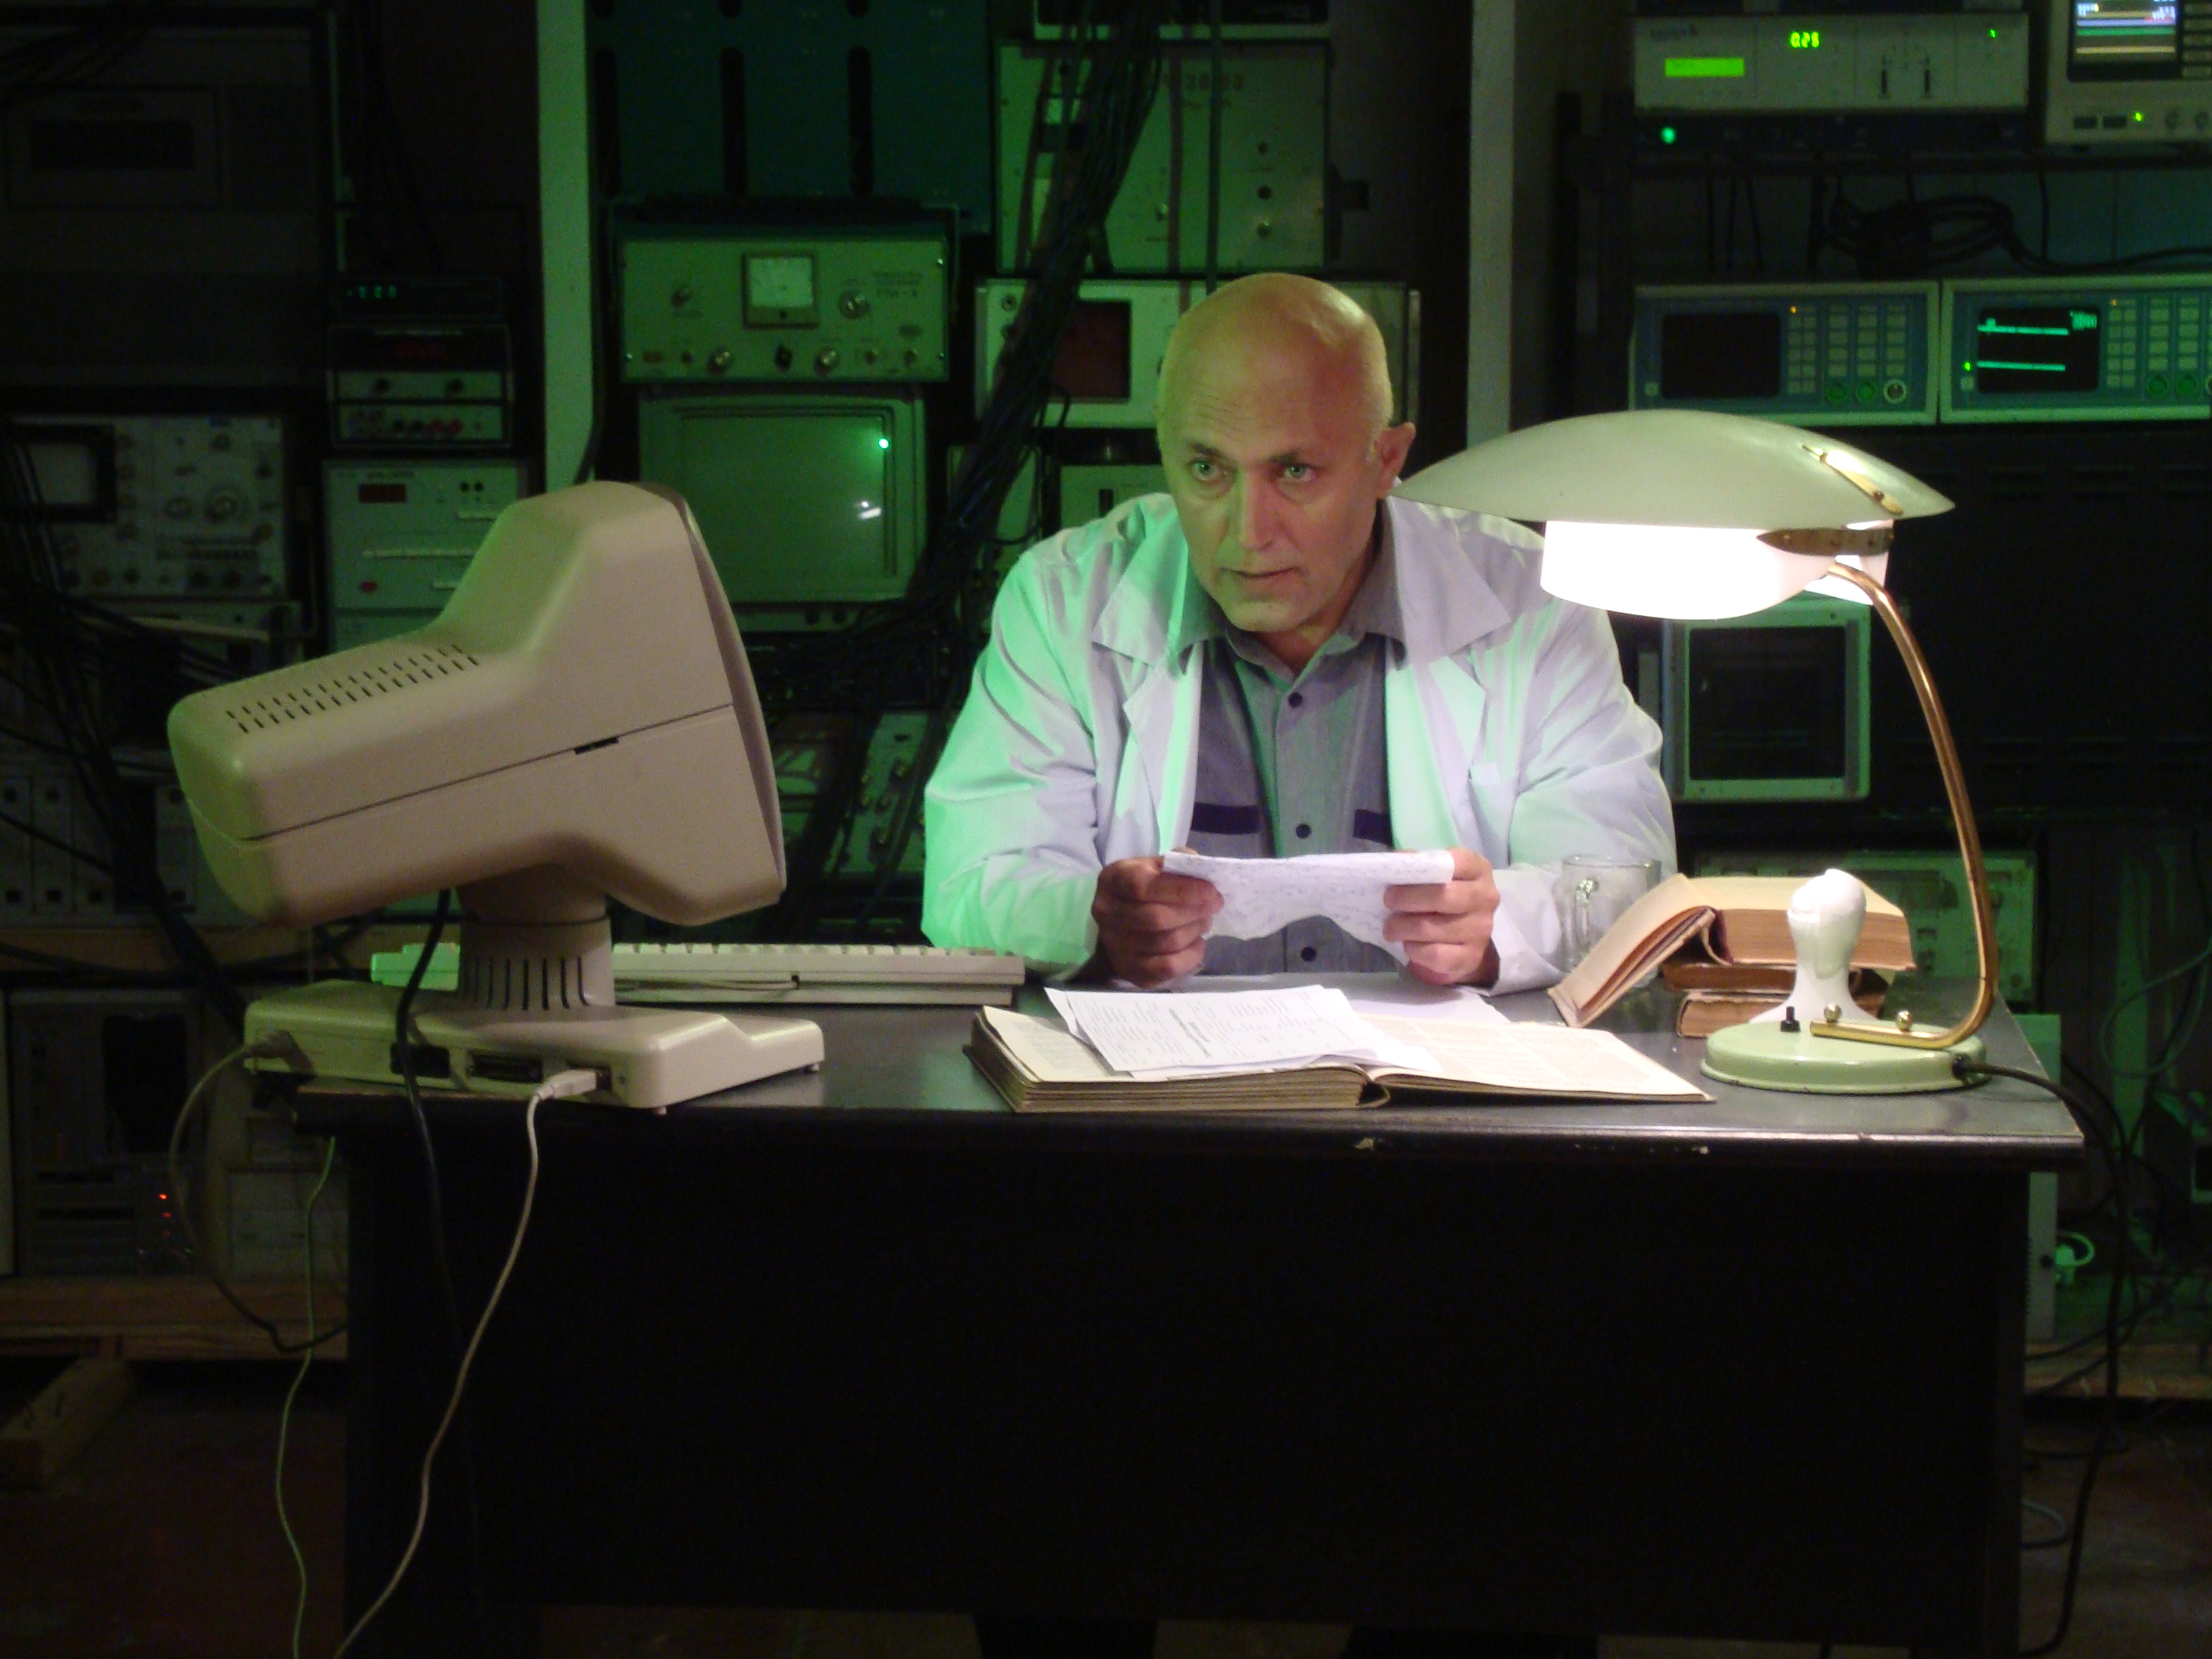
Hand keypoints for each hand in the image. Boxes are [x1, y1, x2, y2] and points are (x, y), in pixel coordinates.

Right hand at [1089, 855, 1221, 987]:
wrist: (1123, 921)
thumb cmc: (1147, 887)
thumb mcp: (1157, 866)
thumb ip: (1179, 864)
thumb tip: (1203, 874)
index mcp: (1112, 880)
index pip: (1143, 886)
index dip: (1182, 889)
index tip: (1210, 890)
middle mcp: (1105, 913)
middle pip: (1156, 918)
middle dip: (1194, 911)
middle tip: (1213, 906)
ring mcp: (1114, 945)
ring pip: (1165, 942)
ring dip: (1194, 931)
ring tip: (1204, 921)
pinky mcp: (1129, 970)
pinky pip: (1167, 968)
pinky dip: (1190, 956)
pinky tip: (1197, 943)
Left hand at [1385, 847, 1501, 986]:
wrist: (1462, 939)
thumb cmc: (1443, 897)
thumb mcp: (1435, 875)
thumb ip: (1418, 865)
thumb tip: (1396, 863)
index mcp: (1478, 870)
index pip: (1456, 862)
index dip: (1424, 868)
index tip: (1397, 876)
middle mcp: (1485, 898)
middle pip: (1443, 895)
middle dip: (1407, 898)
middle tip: (1388, 901)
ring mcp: (1481, 930)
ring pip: (1431, 927)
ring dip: (1403, 928)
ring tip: (1391, 927)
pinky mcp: (1471, 957)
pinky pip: (1435, 954)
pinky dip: (1414, 950)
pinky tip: (1409, 945)